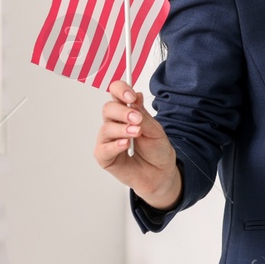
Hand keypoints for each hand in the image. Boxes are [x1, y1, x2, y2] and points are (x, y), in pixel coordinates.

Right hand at [95, 78, 181, 210]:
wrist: (161, 172)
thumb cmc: (156, 149)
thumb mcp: (155, 130)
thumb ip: (143, 116)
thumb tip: (136, 97)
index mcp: (127, 112)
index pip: (116, 94)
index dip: (120, 90)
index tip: (131, 96)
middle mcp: (115, 123)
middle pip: (108, 109)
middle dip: (122, 111)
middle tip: (137, 118)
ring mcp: (108, 140)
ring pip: (106, 128)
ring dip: (122, 129)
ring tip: (136, 133)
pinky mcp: (105, 157)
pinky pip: (103, 149)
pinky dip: (114, 145)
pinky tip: (125, 144)